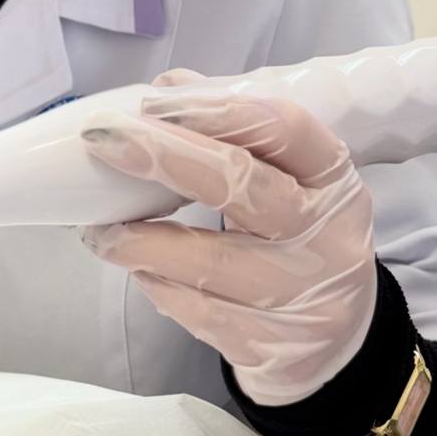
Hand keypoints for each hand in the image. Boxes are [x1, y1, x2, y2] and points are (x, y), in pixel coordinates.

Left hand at [79, 71, 377, 405]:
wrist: (338, 345)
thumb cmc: (297, 238)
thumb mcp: (290, 182)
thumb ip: (235, 134)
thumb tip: (168, 88)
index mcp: (333, 178)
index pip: (283, 127)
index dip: (216, 110)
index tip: (153, 103)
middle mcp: (326, 235)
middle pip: (241, 185)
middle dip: (162, 156)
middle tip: (101, 139)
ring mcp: (301, 297)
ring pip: (209, 261)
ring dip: (140, 238)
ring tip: (98, 227)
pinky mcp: (270, 347)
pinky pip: (197, 312)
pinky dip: (157, 283)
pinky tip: (134, 266)